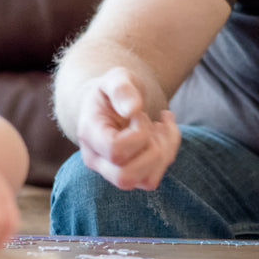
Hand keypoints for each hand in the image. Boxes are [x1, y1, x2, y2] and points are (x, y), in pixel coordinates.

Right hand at [75, 67, 180, 190]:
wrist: (112, 101)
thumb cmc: (113, 89)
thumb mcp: (117, 78)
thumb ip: (122, 89)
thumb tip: (133, 109)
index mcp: (90, 134)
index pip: (115, 150)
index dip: (138, 133)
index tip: (139, 114)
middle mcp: (96, 159)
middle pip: (125, 177)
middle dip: (153, 150)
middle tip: (151, 124)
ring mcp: (113, 171)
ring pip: (146, 181)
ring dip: (165, 151)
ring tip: (160, 126)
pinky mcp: (130, 175)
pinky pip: (153, 178)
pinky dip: (168, 154)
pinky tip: (163, 132)